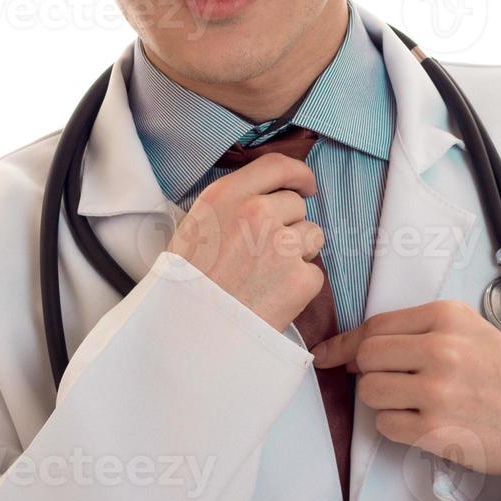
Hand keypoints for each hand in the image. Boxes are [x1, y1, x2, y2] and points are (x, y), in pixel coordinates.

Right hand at [165, 153, 325, 332]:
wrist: (189, 334)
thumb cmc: (186, 285)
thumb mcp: (196, 226)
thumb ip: (232, 205)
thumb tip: (268, 197)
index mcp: (227, 195)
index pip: (277, 166)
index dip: (298, 174)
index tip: (305, 185)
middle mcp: (257, 213)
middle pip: (296, 205)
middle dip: (289, 225)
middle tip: (264, 254)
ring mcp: (281, 245)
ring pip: (312, 235)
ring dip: (298, 253)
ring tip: (266, 277)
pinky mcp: (300, 279)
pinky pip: (314, 273)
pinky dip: (299, 286)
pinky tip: (271, 297)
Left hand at [311, 300, 500, 475]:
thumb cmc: (499, 372)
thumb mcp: (465, 329)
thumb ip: (413, 329)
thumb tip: (349, 348)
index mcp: (446, 316)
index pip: (376, 325)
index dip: (348, 342)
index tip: (332, 353)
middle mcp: (441, 349)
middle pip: (367, 356)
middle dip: (367, 371)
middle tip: (390, 379)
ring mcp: (437, 390)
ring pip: (370, 390)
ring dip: (381, 399)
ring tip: (409, 400)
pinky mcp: (435, 428)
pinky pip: (384, 424)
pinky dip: (394, 425)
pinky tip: (419, 421)